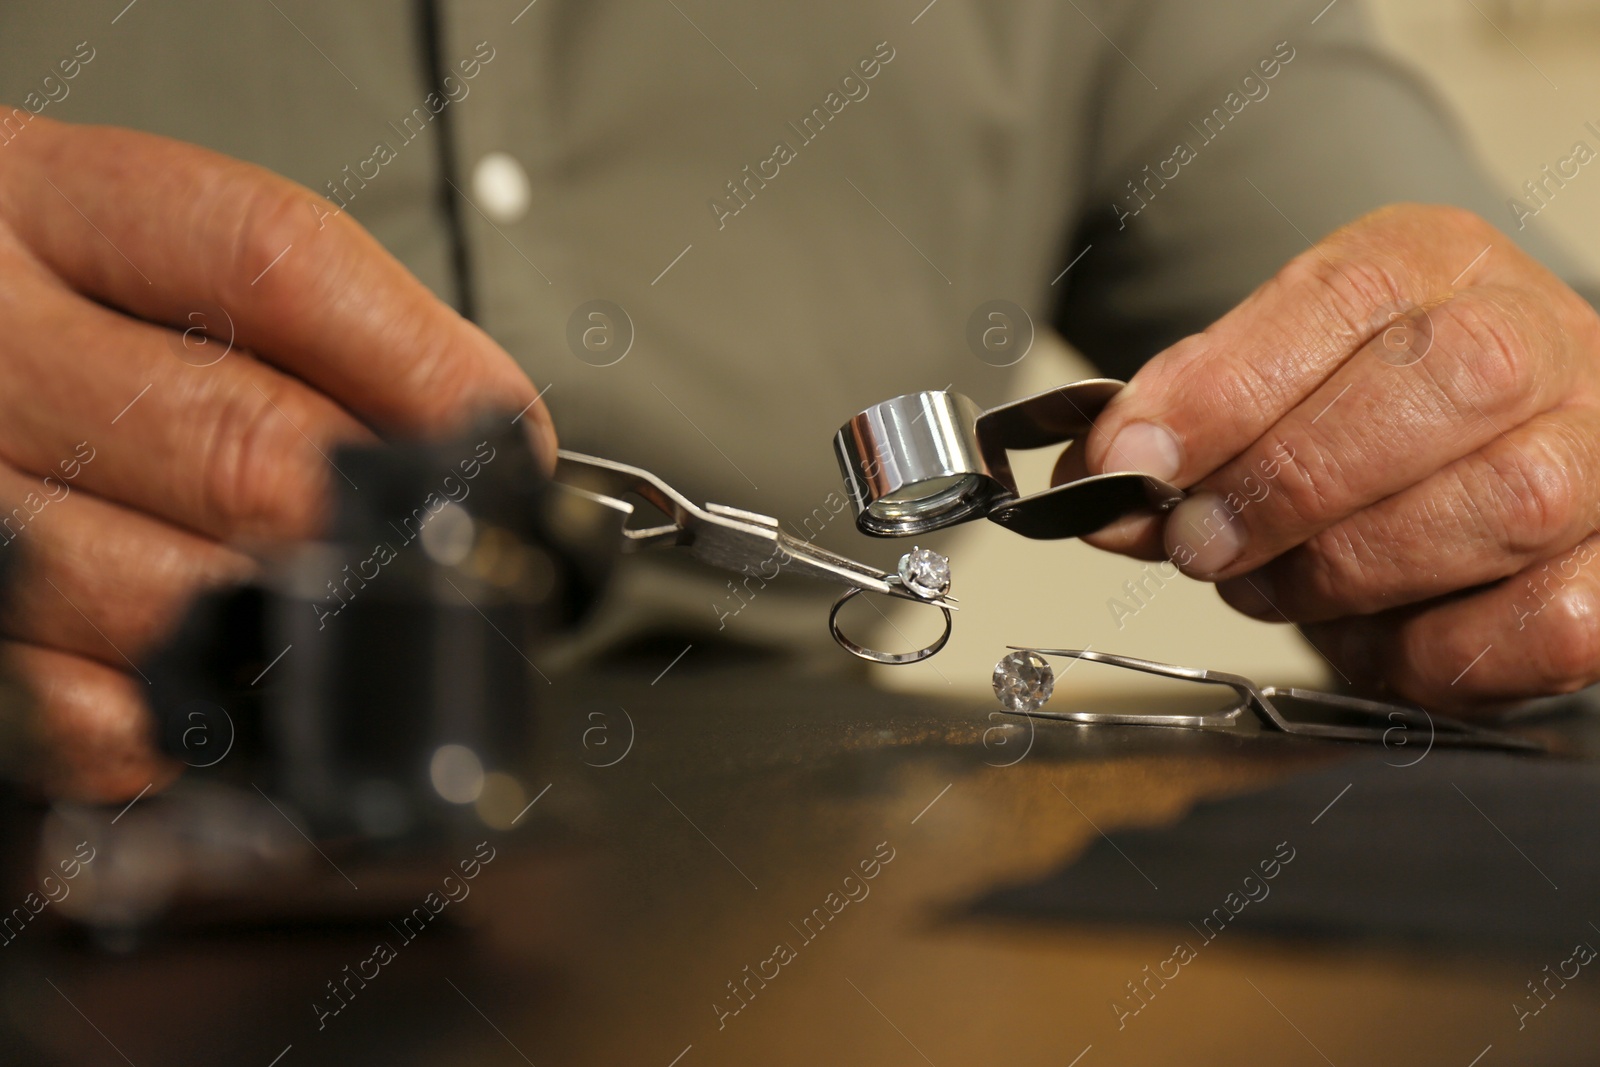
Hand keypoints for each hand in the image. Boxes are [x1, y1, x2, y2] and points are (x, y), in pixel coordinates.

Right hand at [0, 117, 554, 798]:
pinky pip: (79, 714)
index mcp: (51, 207)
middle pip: (248, 449)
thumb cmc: (21, 308)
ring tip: (314, 616)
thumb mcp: (116, 244)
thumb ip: (276, 319)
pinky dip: (177, 722)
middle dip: (371, 524)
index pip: (279, 267)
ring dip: (282, 630)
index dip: (426, 366)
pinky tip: (203, 683)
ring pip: (174, 596)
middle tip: (424, 554)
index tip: (503, 437)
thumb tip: (470, 435)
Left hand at [1073, 204, 1599, 712]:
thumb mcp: (1261, 397)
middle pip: (1452, 380)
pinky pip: (1552, 624)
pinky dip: (1437, 650)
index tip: (1137, 457)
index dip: (1232, 383)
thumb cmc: (1353, 435)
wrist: (1469, 477)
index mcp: (1439, 264)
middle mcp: (1545, 340)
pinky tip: (1375, 641)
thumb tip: (1097, 484)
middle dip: (1296, 479)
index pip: (1351, 292)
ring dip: (1354, 569)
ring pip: (1509, 502)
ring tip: (1273, 588)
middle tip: (1200, 543)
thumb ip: (1186, 431)